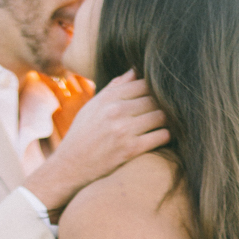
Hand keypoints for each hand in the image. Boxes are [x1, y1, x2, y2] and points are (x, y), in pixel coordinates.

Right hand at [23, 71, 168, 211]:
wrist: (70, 167)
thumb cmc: (82, 135)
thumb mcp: (93, 107)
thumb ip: (114, 88)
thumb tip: (135, 71)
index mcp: (108, 98)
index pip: (143, 83)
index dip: (154, 89)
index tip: (158, 96)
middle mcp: (116, 111)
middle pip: (154, 98)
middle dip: (163, 104)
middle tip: (168, 110)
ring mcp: (124, 130)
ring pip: (161, 116)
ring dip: (167, 119)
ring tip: (166, 123)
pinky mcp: (130, 150)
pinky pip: (160, 136)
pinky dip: (166, 135)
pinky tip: (163, 136)